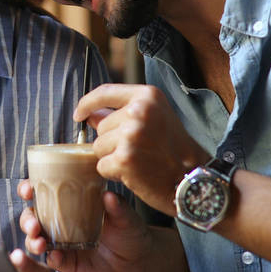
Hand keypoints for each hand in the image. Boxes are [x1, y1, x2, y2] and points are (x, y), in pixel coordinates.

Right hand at [19, 183, 153, 271]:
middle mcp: (61, 222)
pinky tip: (56, 257)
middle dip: (27, 220)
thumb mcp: (125, 216)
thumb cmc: (129, 230)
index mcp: (70, 204)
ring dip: (32, 240)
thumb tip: (108, 195)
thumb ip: (117, 206)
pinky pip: (52, 260)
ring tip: (40, 243)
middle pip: (32, 217)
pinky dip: (51, 258)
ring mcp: (62, 243)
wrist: (138, 260)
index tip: (28, 190)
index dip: (29, 189)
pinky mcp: (67, 263)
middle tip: (34, 225)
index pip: (43, 192)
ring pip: (36, 240)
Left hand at [75, 84, 209, 214]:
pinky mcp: (125, 158)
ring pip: (98, 147)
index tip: (78, 114)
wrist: (191, 178)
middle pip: (100, 126)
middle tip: (139, 150)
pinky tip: (134, 173)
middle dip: (111, 141)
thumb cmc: (173, 149)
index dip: (86, 103)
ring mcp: (131, 134)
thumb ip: (123, 112)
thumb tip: (90, 114)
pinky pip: (101, 166)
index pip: (104, 92)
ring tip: (138, 161)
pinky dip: (113, 173)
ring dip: (112, 157)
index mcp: (147, 96)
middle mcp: (139, 111)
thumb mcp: (155, 118)